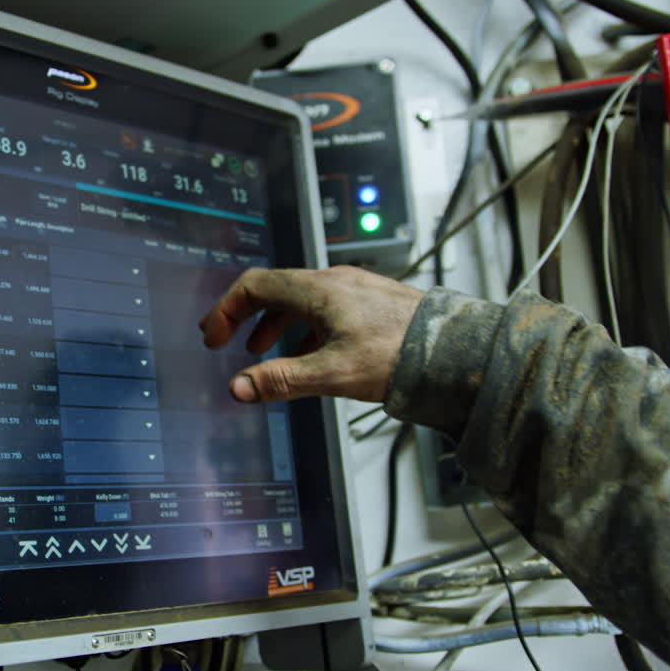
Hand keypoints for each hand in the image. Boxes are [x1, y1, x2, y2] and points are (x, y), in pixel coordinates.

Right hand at [198, 266, 425, 402]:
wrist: (457, 351)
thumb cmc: (401, 356)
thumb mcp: (333, 373)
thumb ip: (282, 381)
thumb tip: (238, 388)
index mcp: (319, 289)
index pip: (254, 285)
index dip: (226, 309)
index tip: (213, 336)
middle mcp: (335, 282)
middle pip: (274, 289)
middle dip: (245, 316)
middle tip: (226, 340)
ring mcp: (354, 290)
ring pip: (299, 300)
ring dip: (273, 324)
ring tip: (261, 351)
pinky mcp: (371, 304)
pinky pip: (323, 310)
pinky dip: (302, 329)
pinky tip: (308, 354)